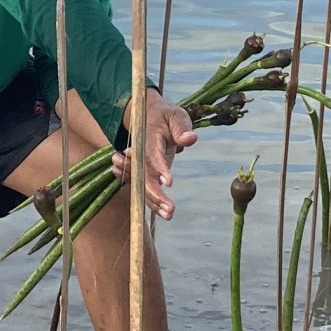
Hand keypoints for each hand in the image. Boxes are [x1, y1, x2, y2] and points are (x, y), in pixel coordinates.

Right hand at [141, 90, 195, 220]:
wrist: (147, 117)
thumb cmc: (165, 117)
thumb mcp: (176, 115)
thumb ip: (182, 127)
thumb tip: (190, 139)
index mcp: (148, 138)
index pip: (153, 154)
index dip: (159, 168)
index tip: (169, 182)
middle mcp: (141, 154)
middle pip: (145, 176)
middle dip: (155, 193)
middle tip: (171, 209)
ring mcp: (140, 165)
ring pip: (143, 186)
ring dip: (154, 202)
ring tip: (170, 214)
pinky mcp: (144, 173)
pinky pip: (145, 189)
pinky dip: (153, 202)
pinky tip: (165, 214)